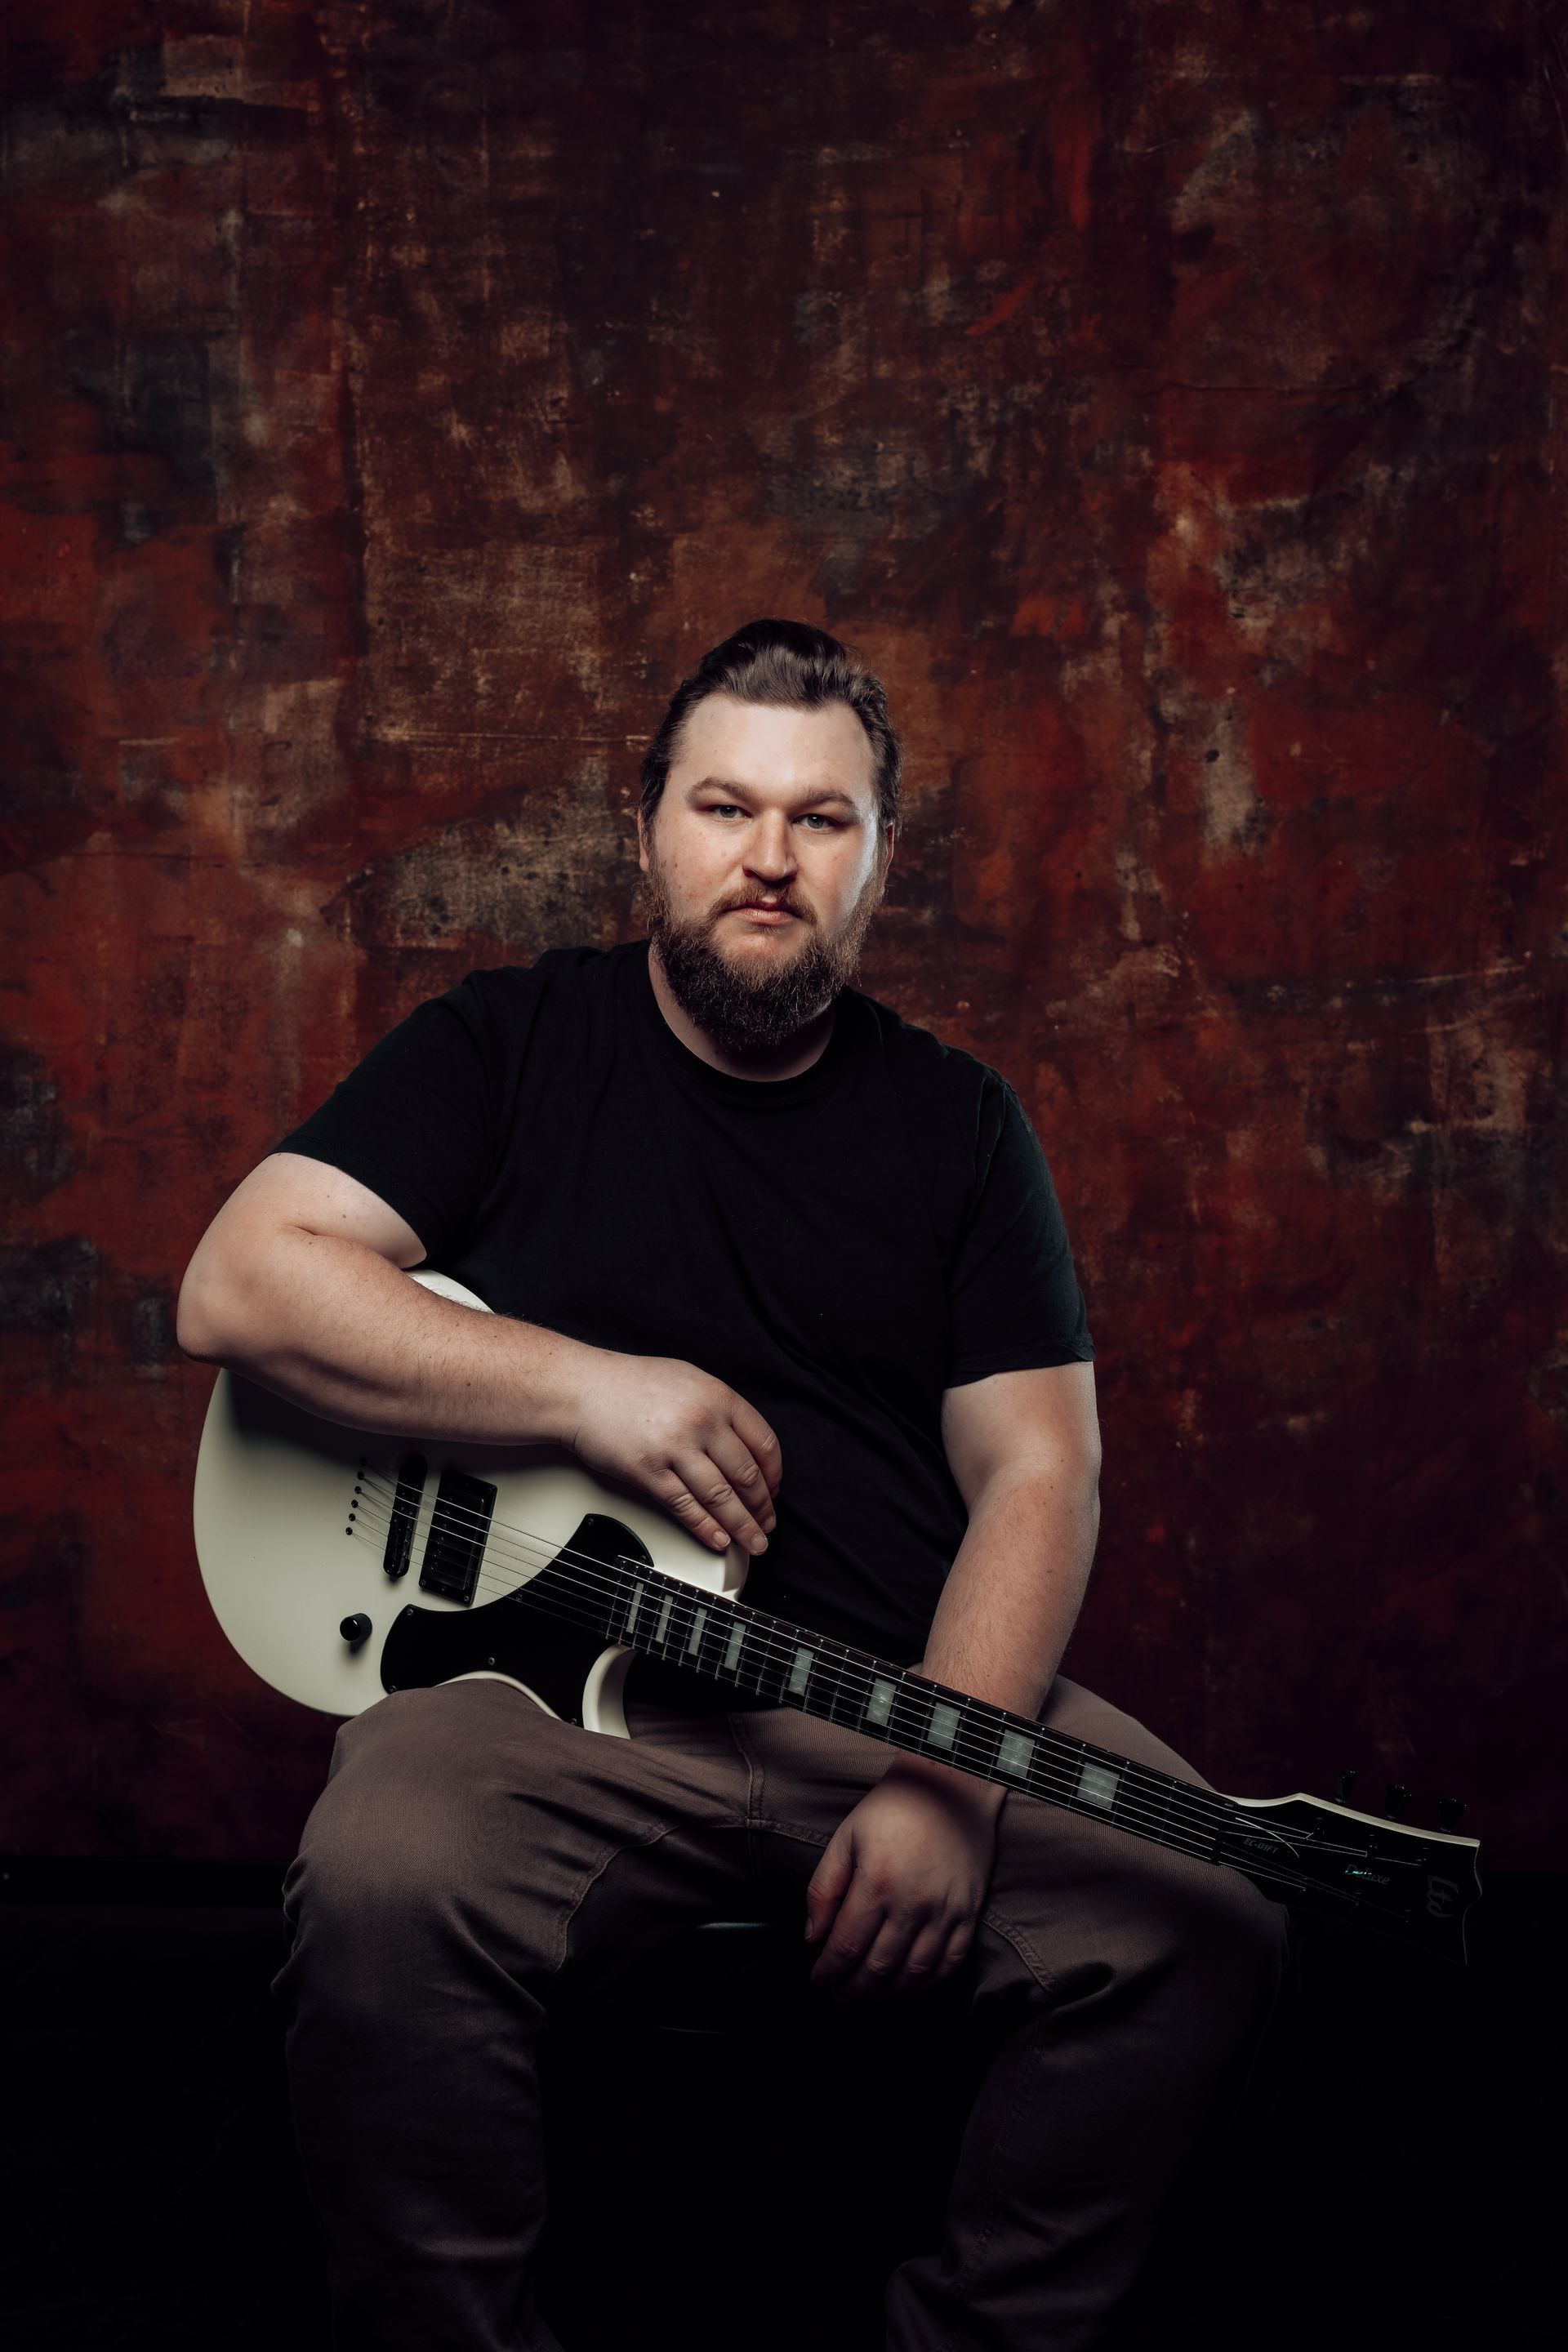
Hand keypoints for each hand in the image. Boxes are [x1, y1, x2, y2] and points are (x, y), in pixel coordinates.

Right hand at [566, 1350, 780, 1556]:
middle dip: (762, 1508)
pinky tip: (719, 1540)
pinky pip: (686, 1507)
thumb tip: (744, 1446)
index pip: (763, 1443)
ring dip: (743, 1526)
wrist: (580, 1389)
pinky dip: (707, 1529)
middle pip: (747, 1475)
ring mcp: (675, 1447)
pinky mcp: (648, 1472)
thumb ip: (718, 1408)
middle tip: (767, 1525)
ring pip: (721, 1497)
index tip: (774, 1491)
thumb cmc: (628, 1384)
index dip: (773, 1474)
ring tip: (753, 1542)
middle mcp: (701, 1421)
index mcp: (717, 1396)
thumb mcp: (687, 1380)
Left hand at [804, 1762, 1001, 1997]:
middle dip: (852, 1990)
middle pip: (877, 1968)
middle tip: (838, 1995)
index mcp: (877, 1882)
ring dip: (886, 1993)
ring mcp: (945, 1911)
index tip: (818, 1980)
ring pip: (913, 1974)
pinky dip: (926, 1983)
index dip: (828, 1972)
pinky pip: (949, 1963)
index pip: (846, 1947)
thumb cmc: (893, 1810)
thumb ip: (824, 1889)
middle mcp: (913, 1903)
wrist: (950, 1788)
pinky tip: (907, 1984)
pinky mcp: (969, 1913)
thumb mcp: (846, 1838)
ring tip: (868, 1995)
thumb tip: (813, 1936)